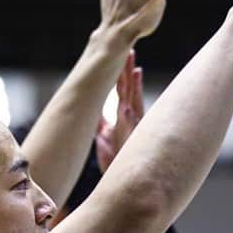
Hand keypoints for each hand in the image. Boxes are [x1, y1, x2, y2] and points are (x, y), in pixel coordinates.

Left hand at [95, 50, 144, 172]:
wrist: (119, 182)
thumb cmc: (114, 161)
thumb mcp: (105, 139)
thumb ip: (102, 126)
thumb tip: (96, 115)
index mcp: (123, 116)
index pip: (122, 90)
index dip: (122, 72)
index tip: (124, 53)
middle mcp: (130, 119)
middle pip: (130, 91)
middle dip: (129, 72)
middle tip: (130, 51)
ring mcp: (132, 130)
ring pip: (134, 105)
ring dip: (135, 89)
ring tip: (135, 70)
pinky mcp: (131, 143)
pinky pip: (131, 129)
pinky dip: (130, 119)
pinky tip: (128, 108)